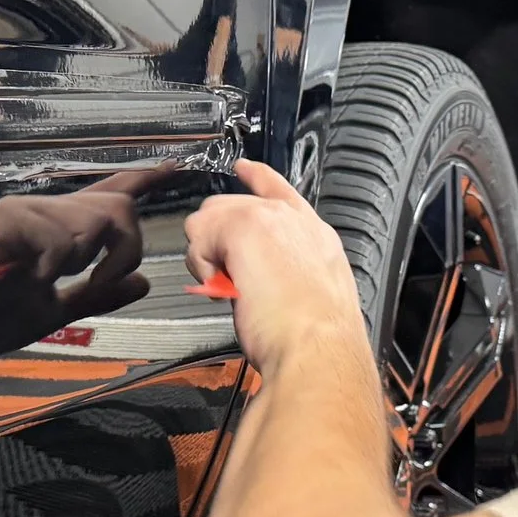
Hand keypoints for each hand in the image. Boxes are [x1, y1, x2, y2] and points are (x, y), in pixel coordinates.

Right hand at [0, 176, 152, 359]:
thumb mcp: (55, 311)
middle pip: (114, 206)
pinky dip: (55, 267)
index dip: (141, 179)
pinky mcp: (4, 219)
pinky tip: (28, 281)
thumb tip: (143, 281)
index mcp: (51, 226)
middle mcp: (38, 207)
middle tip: (99, 283)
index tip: (175, 167)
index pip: (104, 194)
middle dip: (124, 248)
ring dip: (87, 261)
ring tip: (48, 284)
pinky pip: (60, 237)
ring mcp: (20, 209)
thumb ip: (97, 295)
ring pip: (93, 220)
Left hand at [183, 160, 364, 374]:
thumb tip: (254, 280)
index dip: (258, 177)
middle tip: (226, 281)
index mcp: (315, 236)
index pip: (282, 191)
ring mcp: (270, 218)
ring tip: (228, 289)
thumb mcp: (308, 295)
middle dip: (217, 240)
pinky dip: (202, 266)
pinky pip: (200, 236)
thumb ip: (283, 273)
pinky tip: (223, 290)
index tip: (243, 168)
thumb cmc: (315, 339)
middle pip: (233, 206)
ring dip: (207, 255)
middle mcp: (295, 220)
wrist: (317, 348)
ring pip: (210, 218)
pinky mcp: (244, 226)